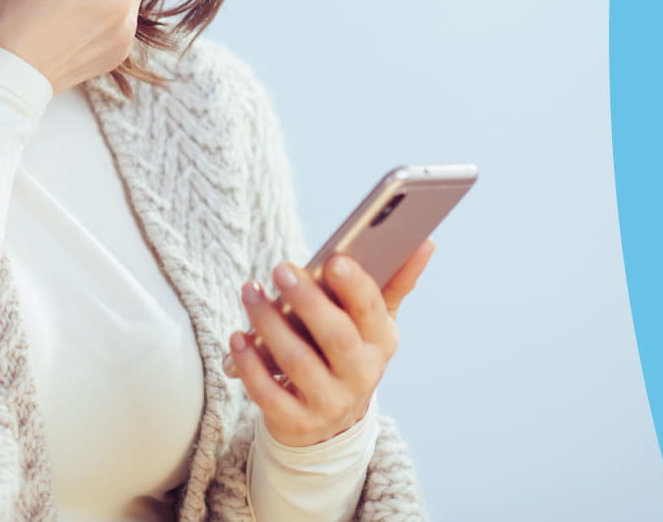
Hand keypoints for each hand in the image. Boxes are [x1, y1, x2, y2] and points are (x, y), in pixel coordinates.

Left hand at [226, 239, 434, 447]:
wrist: (329, 422)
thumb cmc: (348, 351)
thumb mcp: (374, 322)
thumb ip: (395, 281)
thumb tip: (425, 241)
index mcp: (382, 341)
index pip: (372, 311)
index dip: (355, 286)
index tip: (334, 260)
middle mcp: (361, 374)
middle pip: (335, 336)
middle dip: (307, 301)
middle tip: (280, 268)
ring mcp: (329, 402)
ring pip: (297, 361)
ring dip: (269, 324)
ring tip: (250, 291)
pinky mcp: (296, 421)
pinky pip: (269, 394)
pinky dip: (250, 365)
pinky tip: (237, 337)